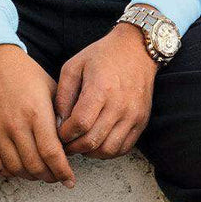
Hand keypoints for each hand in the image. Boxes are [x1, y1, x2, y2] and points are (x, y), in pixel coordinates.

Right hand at [0, 43, 76, 187]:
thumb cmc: (24, 72)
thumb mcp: (49, 87)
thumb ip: (59, 114)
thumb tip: (68, 140)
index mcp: (36, 112)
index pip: (52, 153)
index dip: (62, 171)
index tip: (69, 179)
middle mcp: (16, 124)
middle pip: (35, 166)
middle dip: (49, 176)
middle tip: (55, 176)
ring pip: (15, 168)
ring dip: (30, 176)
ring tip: (38, 173)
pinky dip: (7, 172)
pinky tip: (17, 168)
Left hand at [54, 17, 158, 159]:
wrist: (137, 49)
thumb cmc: (103, 55)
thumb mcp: (75, 66)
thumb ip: (63, 95)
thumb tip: (58, 123)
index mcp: (101, 89)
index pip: (80, 124)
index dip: (65, 134)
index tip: (58, 132)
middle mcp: (119, 105)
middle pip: (92, 141)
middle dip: (73, 147)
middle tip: (64, 143)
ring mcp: (133, 115)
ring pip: (108, 150)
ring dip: (90, 152)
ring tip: (80, 143)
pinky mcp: (142, 121)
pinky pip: (123, 148)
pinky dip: (107, 151)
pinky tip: (97, 141)